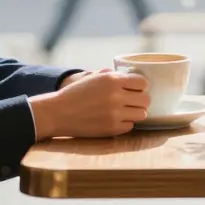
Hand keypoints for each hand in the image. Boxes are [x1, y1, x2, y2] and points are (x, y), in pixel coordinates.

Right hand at [28, 71, 149, 139]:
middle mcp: (116, 95)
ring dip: (135, 112)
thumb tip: (130, 76)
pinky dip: (125, 123)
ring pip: (142, 114)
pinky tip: (115, 120)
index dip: (140, 86)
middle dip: (140, 100)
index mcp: (111, 79)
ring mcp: (115, 113)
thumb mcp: (92, 78)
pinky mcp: (112, 128)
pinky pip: (130, 126)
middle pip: (146, 99)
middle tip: (132, 102)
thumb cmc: (75, 94)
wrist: (57, 113)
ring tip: (125, 111)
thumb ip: (112, 76)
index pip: (142, 82)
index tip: (135, 89)